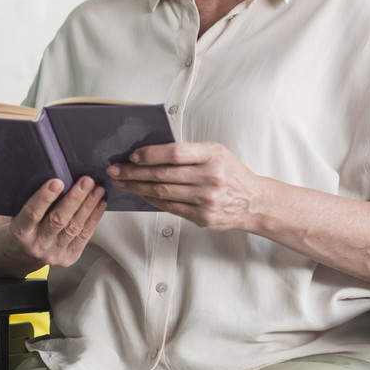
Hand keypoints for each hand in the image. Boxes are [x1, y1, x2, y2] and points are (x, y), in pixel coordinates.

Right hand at [7, 176, 106, 266]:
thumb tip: (52, 175)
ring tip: (97, 189)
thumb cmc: (26, 226)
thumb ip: (31, 200)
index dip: (44, 197)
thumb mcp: (19, 213)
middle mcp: (37, 244)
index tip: (57, 181)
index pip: (32, 213)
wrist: (27, 253)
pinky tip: (99, 204)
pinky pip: (84, 236)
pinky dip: (94, 218)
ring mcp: (54, 253)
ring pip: (74, 227)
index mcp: (20, 231)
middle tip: (86, 181)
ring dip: (88, 206)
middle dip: (74, 199)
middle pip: (58, 220)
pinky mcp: (69, 257)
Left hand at [107, 142, 261, 230]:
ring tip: (121, 182)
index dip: (150, 154)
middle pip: (163, 174)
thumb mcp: (216, 153)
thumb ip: (189, 153)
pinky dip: (151, 199)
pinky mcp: (202, 217)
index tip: (132, 155)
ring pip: (162, 192)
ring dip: (137, 187)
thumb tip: (149, 153)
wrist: (254, 202)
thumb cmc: (231, 173)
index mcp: (213, 155)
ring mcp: (206, 199)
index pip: (175, 153)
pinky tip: (140, 194)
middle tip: (115, 170)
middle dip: (134, 172)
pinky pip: (169, 207)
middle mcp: (211, 177)